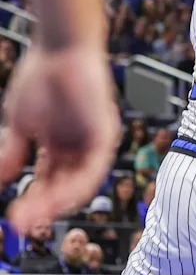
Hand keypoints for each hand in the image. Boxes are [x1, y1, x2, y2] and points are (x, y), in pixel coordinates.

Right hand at [0, 44, 120, 232]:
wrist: (58, 48)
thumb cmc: (40, 77)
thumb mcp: (20, 124)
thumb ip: (14, 152)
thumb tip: (3, 181)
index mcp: (60, 144)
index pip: (50, 182)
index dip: (33, 202)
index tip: (14, 220)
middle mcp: (79, 145)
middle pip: (64, 186)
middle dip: (42, 208)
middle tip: (21, 226)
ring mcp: (94, 138)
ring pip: (80, 182)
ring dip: (57, 202)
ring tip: (34, 217)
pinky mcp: (106, 131)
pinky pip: (95, 166)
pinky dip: (78, 185)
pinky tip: (58, 198)